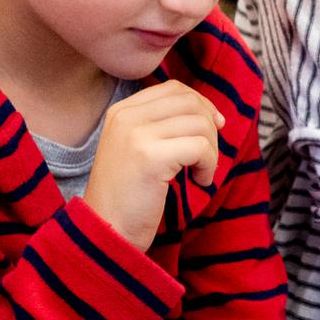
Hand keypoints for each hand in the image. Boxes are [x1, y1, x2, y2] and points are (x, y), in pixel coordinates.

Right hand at [80, 82, 221, 250]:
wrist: (105, 230)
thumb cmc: (128, 196)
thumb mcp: (137, 149)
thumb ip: (161, 126)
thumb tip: (211, 113)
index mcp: (122, 112)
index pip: (173, 88)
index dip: (201, 104)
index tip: (214, 126)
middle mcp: (126, 117)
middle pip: (190, 102)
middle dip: (210, 127)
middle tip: (207, 156)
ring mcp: (137, 135)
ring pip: (199, 124)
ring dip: (211, 151)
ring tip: (200, 173)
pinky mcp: (150, 157)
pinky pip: (200, 147)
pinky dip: (209, 165)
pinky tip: (198, 182)